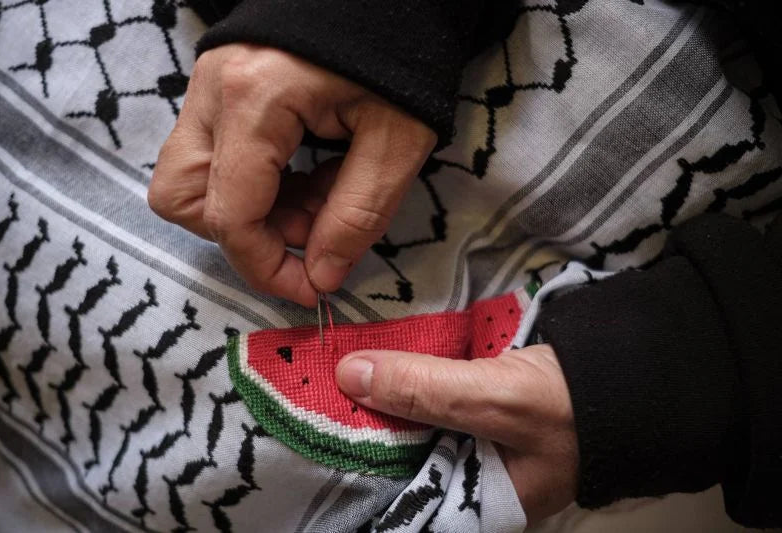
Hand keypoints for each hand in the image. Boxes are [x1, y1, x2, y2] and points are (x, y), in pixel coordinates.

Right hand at [148, 44, 436, 306]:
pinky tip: (307, 173)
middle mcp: (213, 89)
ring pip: (188, 177)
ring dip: (246, 210)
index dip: (267, 267)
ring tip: (314, 199)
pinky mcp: (221, 85)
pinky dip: (254, 182)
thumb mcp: (397, 140)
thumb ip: (357, 214)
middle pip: (182, 196)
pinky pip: (213, 154)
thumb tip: (320, 276)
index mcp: (254, 98)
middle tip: (310, 229)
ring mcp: (209, 83)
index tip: (312, 287)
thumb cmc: (399, 55)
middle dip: (243, 233)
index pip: (230, 215)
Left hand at [336, 344, 578, 523]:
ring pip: (414, 425)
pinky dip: (411, 383)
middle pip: (401, 457)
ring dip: (385, 400)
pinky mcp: (478, 410)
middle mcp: (469, 481)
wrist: (629, 369)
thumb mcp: (493, 398)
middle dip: (365, 427)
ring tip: (338, 377)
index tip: (317, 434)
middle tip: (318, 395)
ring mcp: (475, 444)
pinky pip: (433, 401)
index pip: (399, 498)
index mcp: (473, 506)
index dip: (358, 468)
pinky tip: (381, 365)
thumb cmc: (570, 404)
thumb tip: (348, 374)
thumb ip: (424, 390)